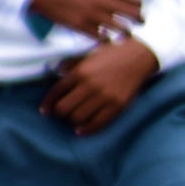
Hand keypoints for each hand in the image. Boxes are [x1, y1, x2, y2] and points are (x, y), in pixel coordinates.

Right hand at [27, 0, 145, 37]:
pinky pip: (103, 38)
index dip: (140, 6)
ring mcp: (92, 15)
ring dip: (126, 33)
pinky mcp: (81, 26)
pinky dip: (107, 39)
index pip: (136, 0)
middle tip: (140, 23)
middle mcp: (102, 1)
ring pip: (122, 29)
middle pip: (134, 15)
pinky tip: (106, 38)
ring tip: (126, 34)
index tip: (139, 9)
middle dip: (140, 20)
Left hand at [41, 37, 157, 131]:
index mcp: (80, 72)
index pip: (56, 92)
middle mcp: (90, 85)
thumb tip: (56, 72)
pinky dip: (87, 129)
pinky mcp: (118, 105)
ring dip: (72, 120)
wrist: (139, 56)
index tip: (45, 111)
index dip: (47, 104)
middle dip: (60, 113)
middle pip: (64, 108)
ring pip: (78, 118)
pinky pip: (98, 123)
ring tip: (74, 118)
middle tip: (62, 113)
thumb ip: (71, 64)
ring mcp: (105, 96)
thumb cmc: (112, 54)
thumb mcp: (88, 56)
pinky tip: (81, 130)